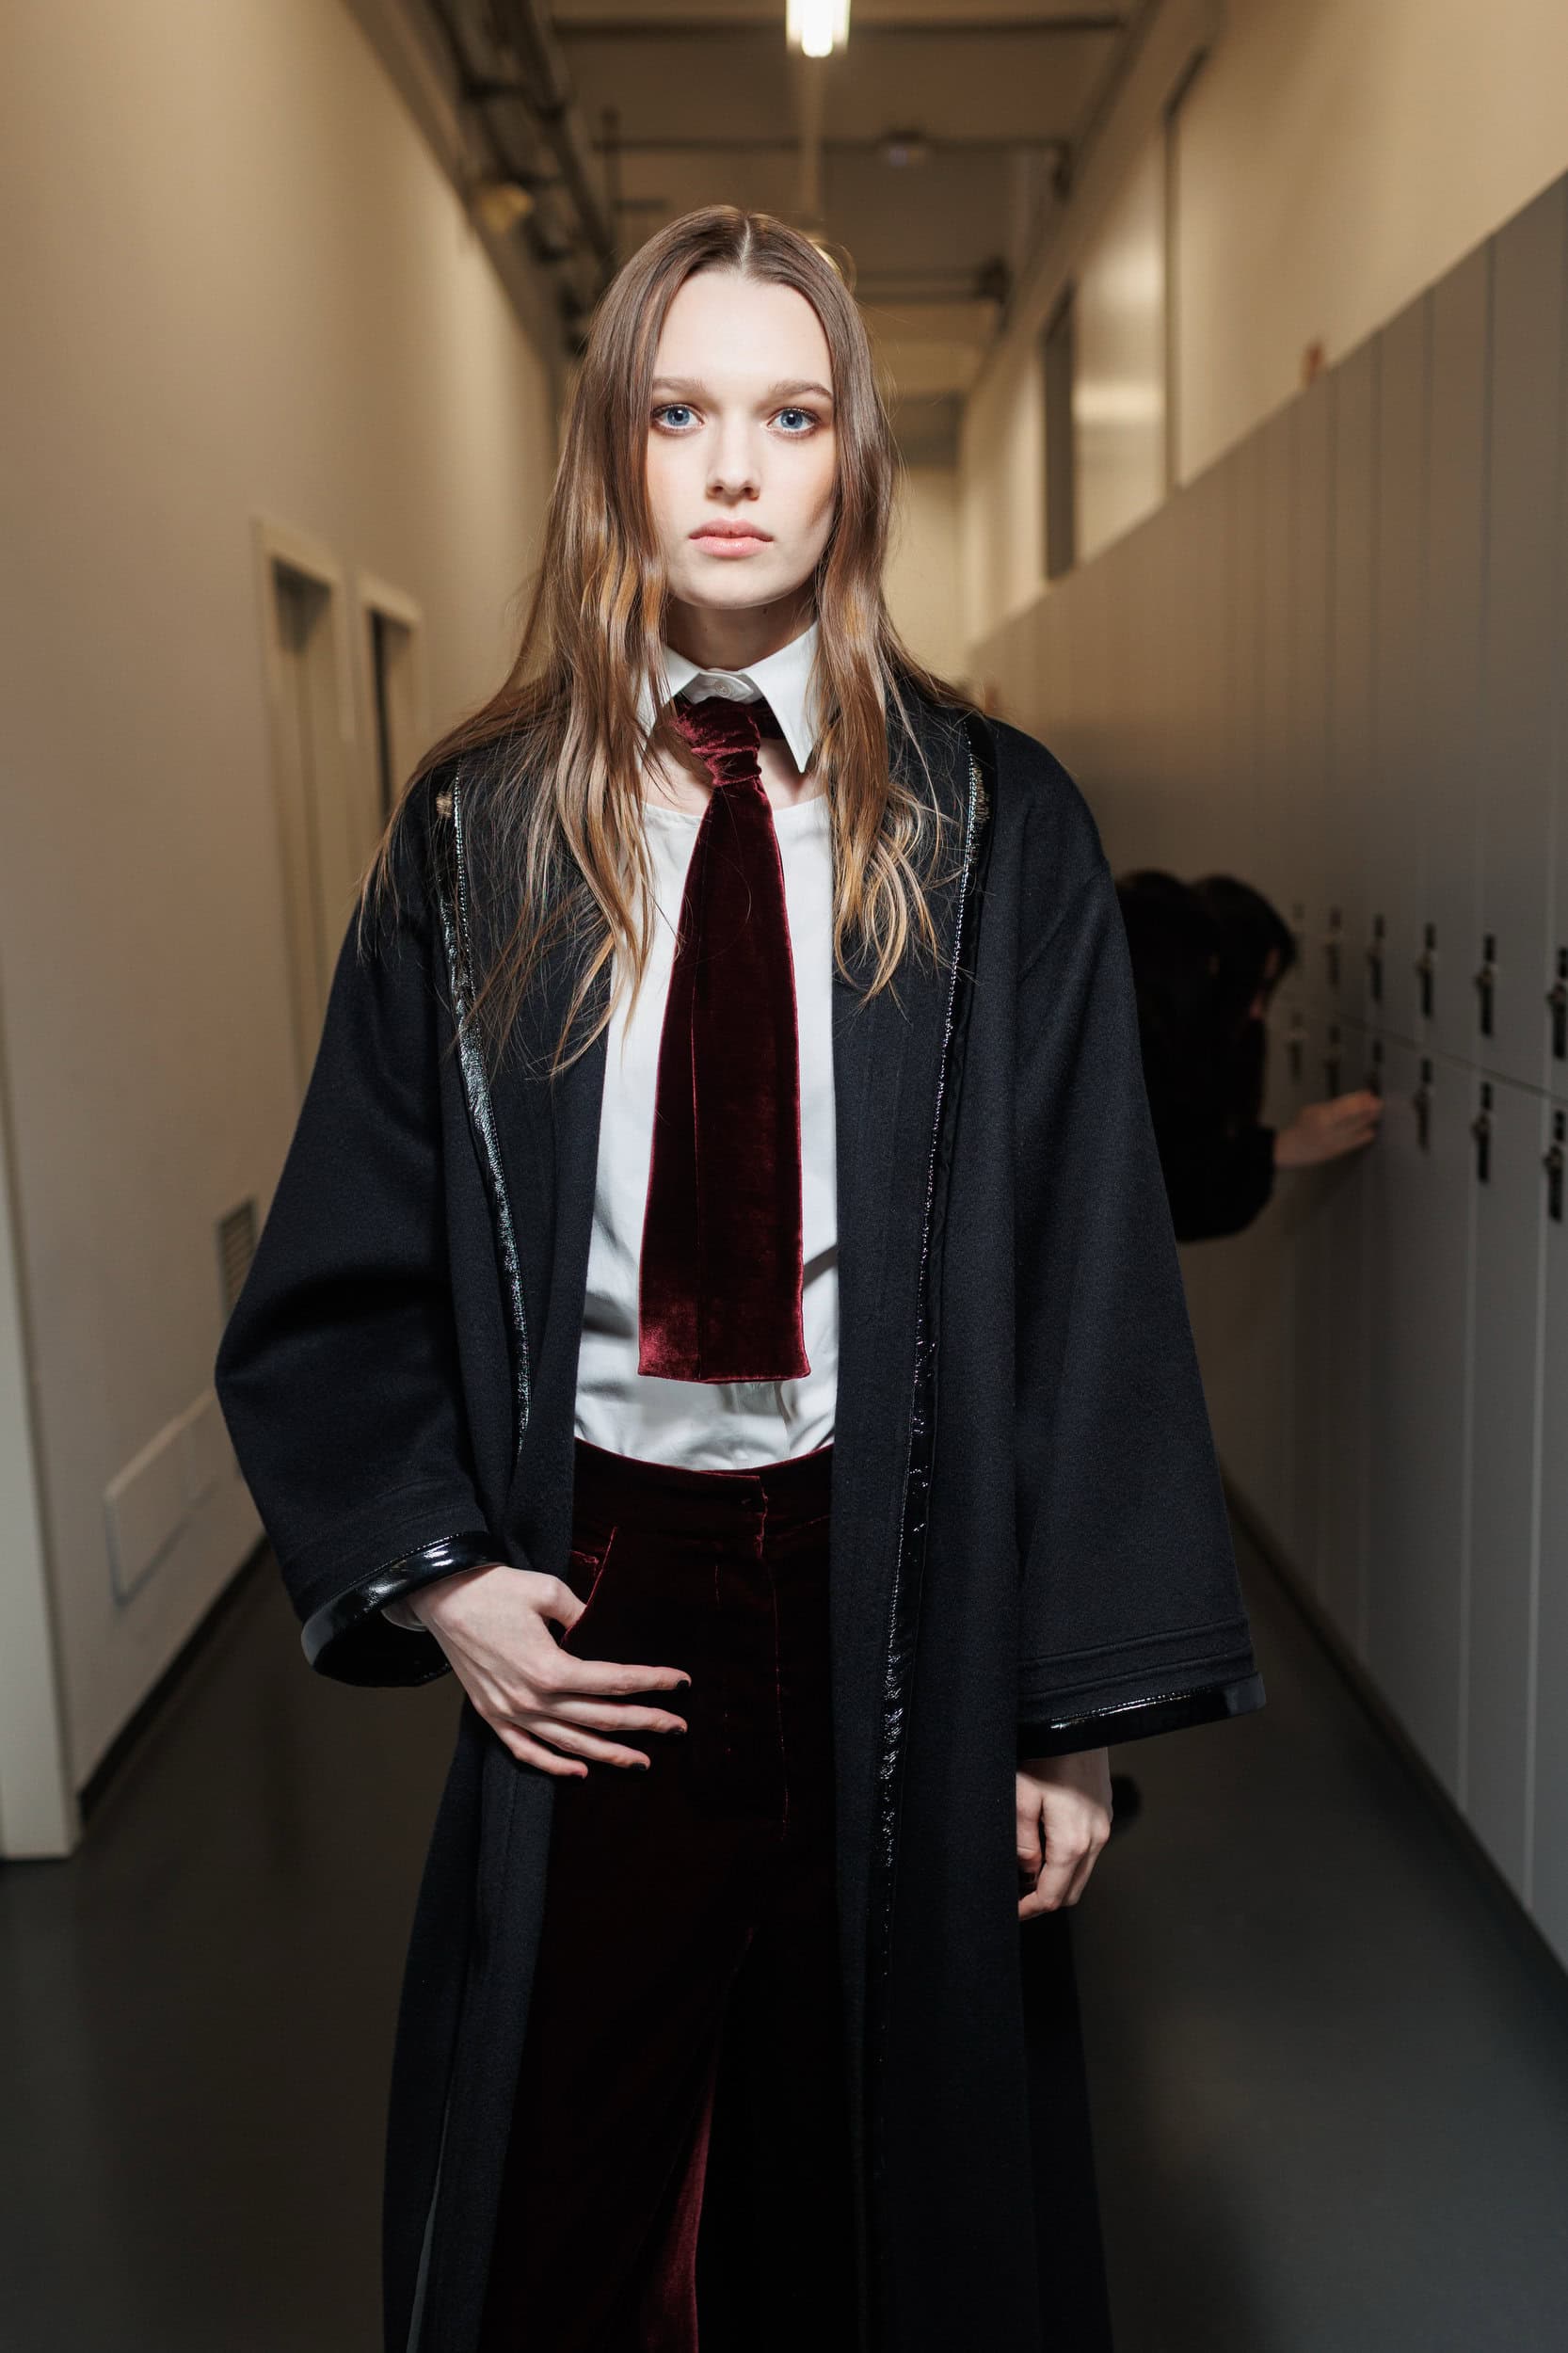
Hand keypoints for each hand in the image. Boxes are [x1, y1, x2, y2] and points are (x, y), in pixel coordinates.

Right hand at [403, 1564, 689, 1777]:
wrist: (443, 1597)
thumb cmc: (496, 1589)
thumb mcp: (549, 1591)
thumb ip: (583, 1613)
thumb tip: (603, 1625)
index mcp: (552, 1667)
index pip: (615, 1682)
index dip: (652, 1682)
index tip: (681, 1682)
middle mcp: (533, 1699)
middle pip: (601, 1719)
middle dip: (645, 1722)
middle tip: (678, 1728)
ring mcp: (511, 1712)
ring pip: (571, 1744)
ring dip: (609, 1754)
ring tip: (643, 1761)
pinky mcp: (493, 1715)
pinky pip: (527, 1751)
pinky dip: (554, 1765)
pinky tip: (581, 1771)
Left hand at [1016, 1748, 1112, 1916]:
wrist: (1077, 1719)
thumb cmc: (1047, 1753)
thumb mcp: (1021, 1797)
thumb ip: (1023, 1842)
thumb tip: (1027, 1869)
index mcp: (1073, 1842)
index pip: (1053, 1895)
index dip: (1029, 1909)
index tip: (1012, 1910)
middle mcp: (1095, 1839)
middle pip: (1071, 1891)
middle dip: (1044, 1899)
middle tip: (1017, 1896)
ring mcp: (1103, 1825)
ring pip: (1082, 1872)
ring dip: (1057, 1880)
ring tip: (1027, 1872)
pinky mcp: (1104, 1812)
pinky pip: (1089, 1850)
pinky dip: (1069, 1861)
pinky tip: (1046, 1846)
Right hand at [1275, 1088, 1382, 1168]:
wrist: (1291, 1149)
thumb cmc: (1301, 1127)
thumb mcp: (1312, 1110)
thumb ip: (1333, 1106)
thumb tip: (1356, 1099)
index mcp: (1320, 1116)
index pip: (1344, 1106)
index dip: (1358, 1100)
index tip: (1368, 1094)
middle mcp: (1328, 1129)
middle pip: (1352, 1117)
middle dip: (1368, 1109)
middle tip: (1379, 1103)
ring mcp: (1334, 1142)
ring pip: (1356, 1129)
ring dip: (1368, 1120)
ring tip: (1377, 1113)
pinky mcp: (1338, 1152)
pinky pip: (1355, 1143)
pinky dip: (1364, 1136)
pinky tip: (1371, 1130)